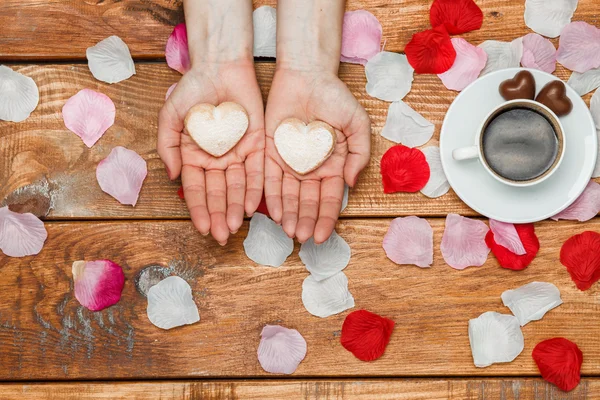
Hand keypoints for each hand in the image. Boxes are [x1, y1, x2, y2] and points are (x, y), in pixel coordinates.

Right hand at [158, 62, 264, 244]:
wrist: (220, 67)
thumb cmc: (193, 89)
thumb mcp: (171, 116)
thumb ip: (167, 145)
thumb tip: (172, 175)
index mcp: (194, 157)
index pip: (196, 189)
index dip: (198, 209)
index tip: (201, 227)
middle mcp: (216, 161)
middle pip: (217, 194)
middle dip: (218, 216)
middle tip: (220, 236)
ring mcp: (238, 155)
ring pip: (237, 188)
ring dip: (236, 208)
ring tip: (235, 226)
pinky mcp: (258, 145)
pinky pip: (257, 172)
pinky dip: (255, 189)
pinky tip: (253, 206)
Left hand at [264, 68, 370, 243]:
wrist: (307, 74)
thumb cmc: (335, 96)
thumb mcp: (357, 123)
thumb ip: (359, 153)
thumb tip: (350, 182)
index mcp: (333, 165)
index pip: (329, 198)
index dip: (326, 218)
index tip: (322, 236)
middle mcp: (311, 169)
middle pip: (307, 202)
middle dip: (305, 220)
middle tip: (302, 238)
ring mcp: (290, 162)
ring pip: (288, 195)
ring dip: (288, 214)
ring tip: (288, 231)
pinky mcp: (270, 152)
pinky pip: (269, 178)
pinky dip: (271, 196)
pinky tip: (272, 213)